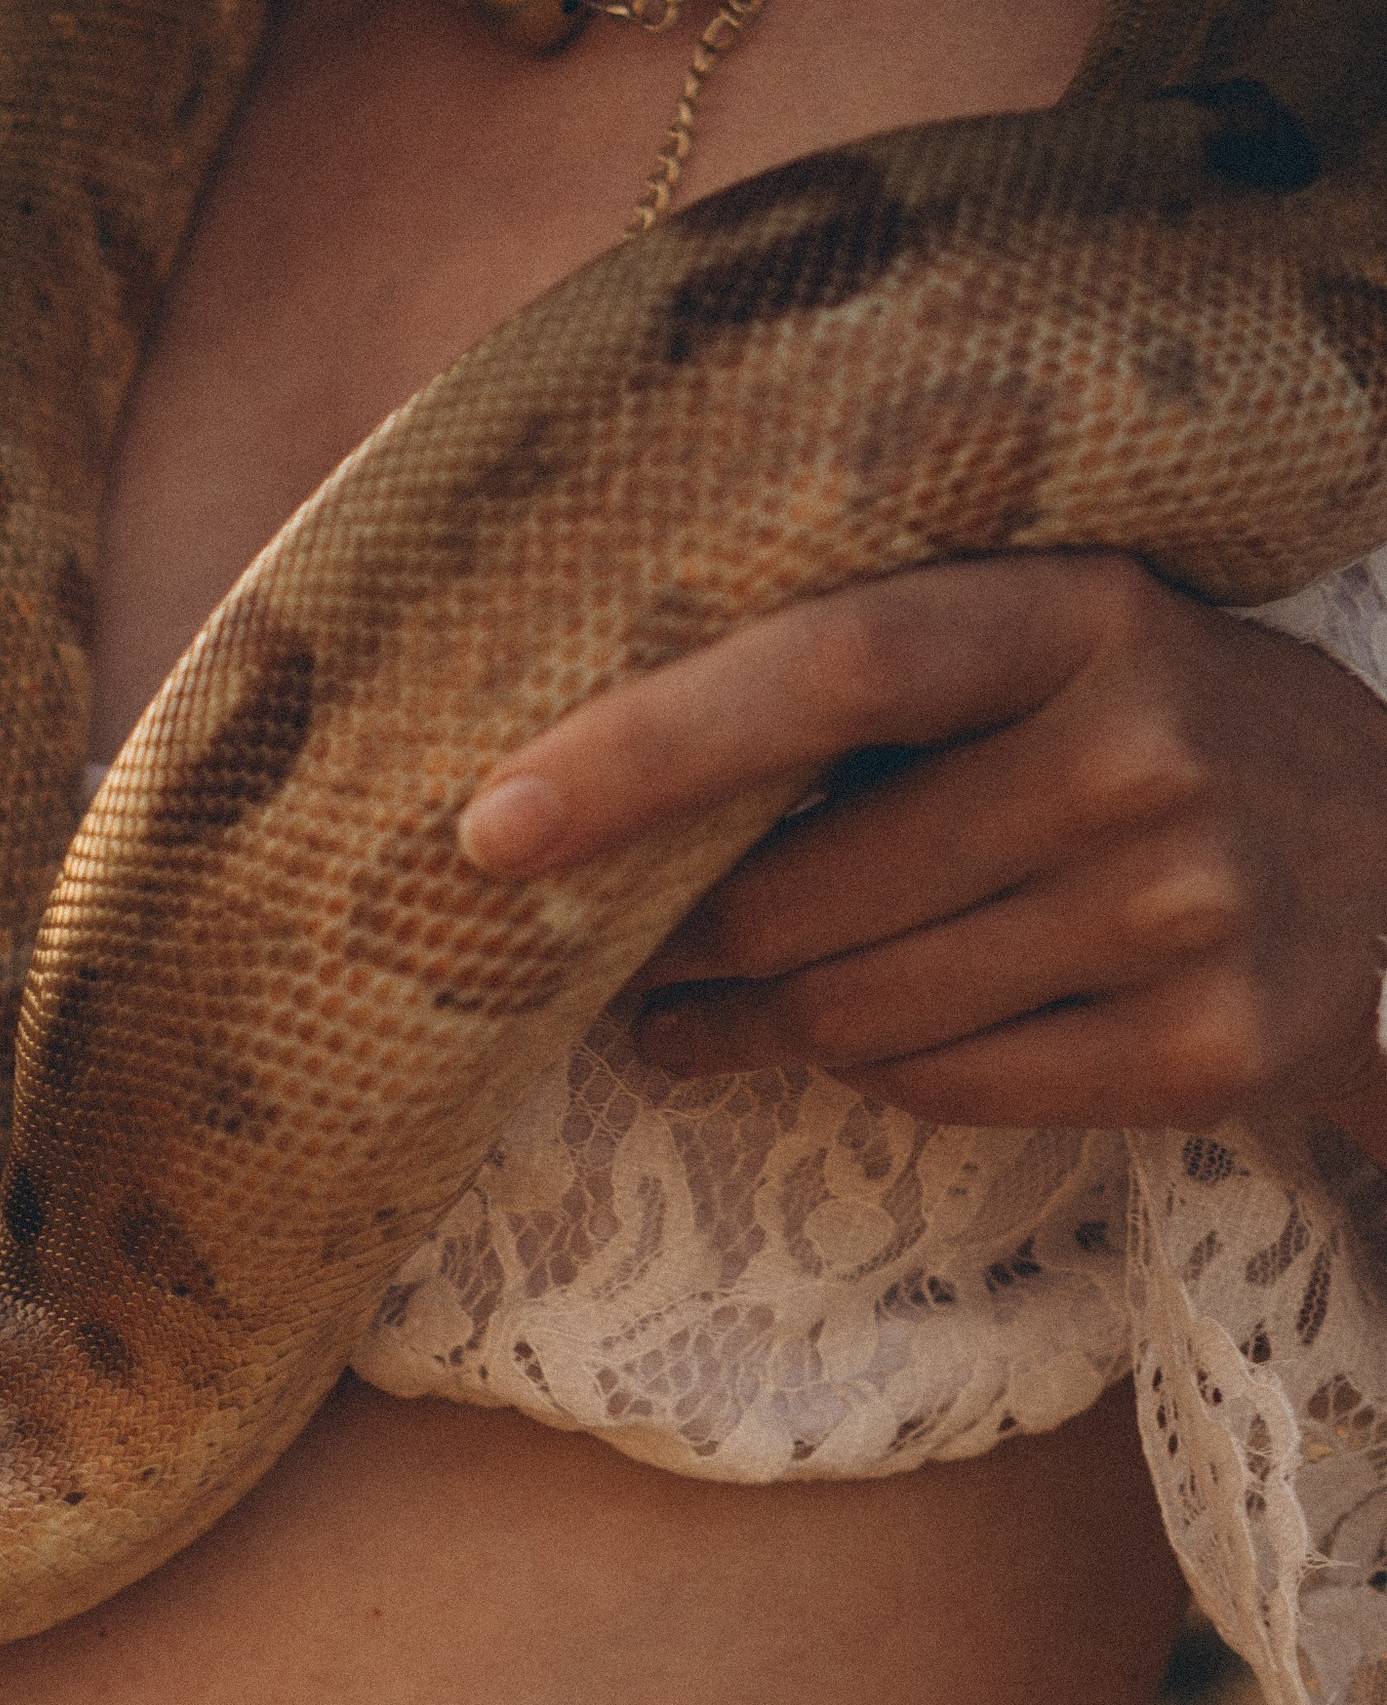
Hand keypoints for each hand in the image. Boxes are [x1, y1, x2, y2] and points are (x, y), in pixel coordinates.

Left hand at [457, 553, 1386, 1160]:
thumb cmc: (1165, 745)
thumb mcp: (1062, 656)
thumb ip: (881, 695)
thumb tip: (601, 796)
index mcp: (1084, 613)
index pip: (829, 667)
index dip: (647, 750)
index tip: (492, 823)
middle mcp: (1145, 752)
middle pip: (812, 897)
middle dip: (692, 947)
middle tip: (633, 963)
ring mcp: (1192, 907)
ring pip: (863, 1015)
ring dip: (764, 1030)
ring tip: (714, 1018)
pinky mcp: (1212, 1048)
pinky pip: (951, 1091)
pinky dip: (893, 1078)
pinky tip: (887, 1046)